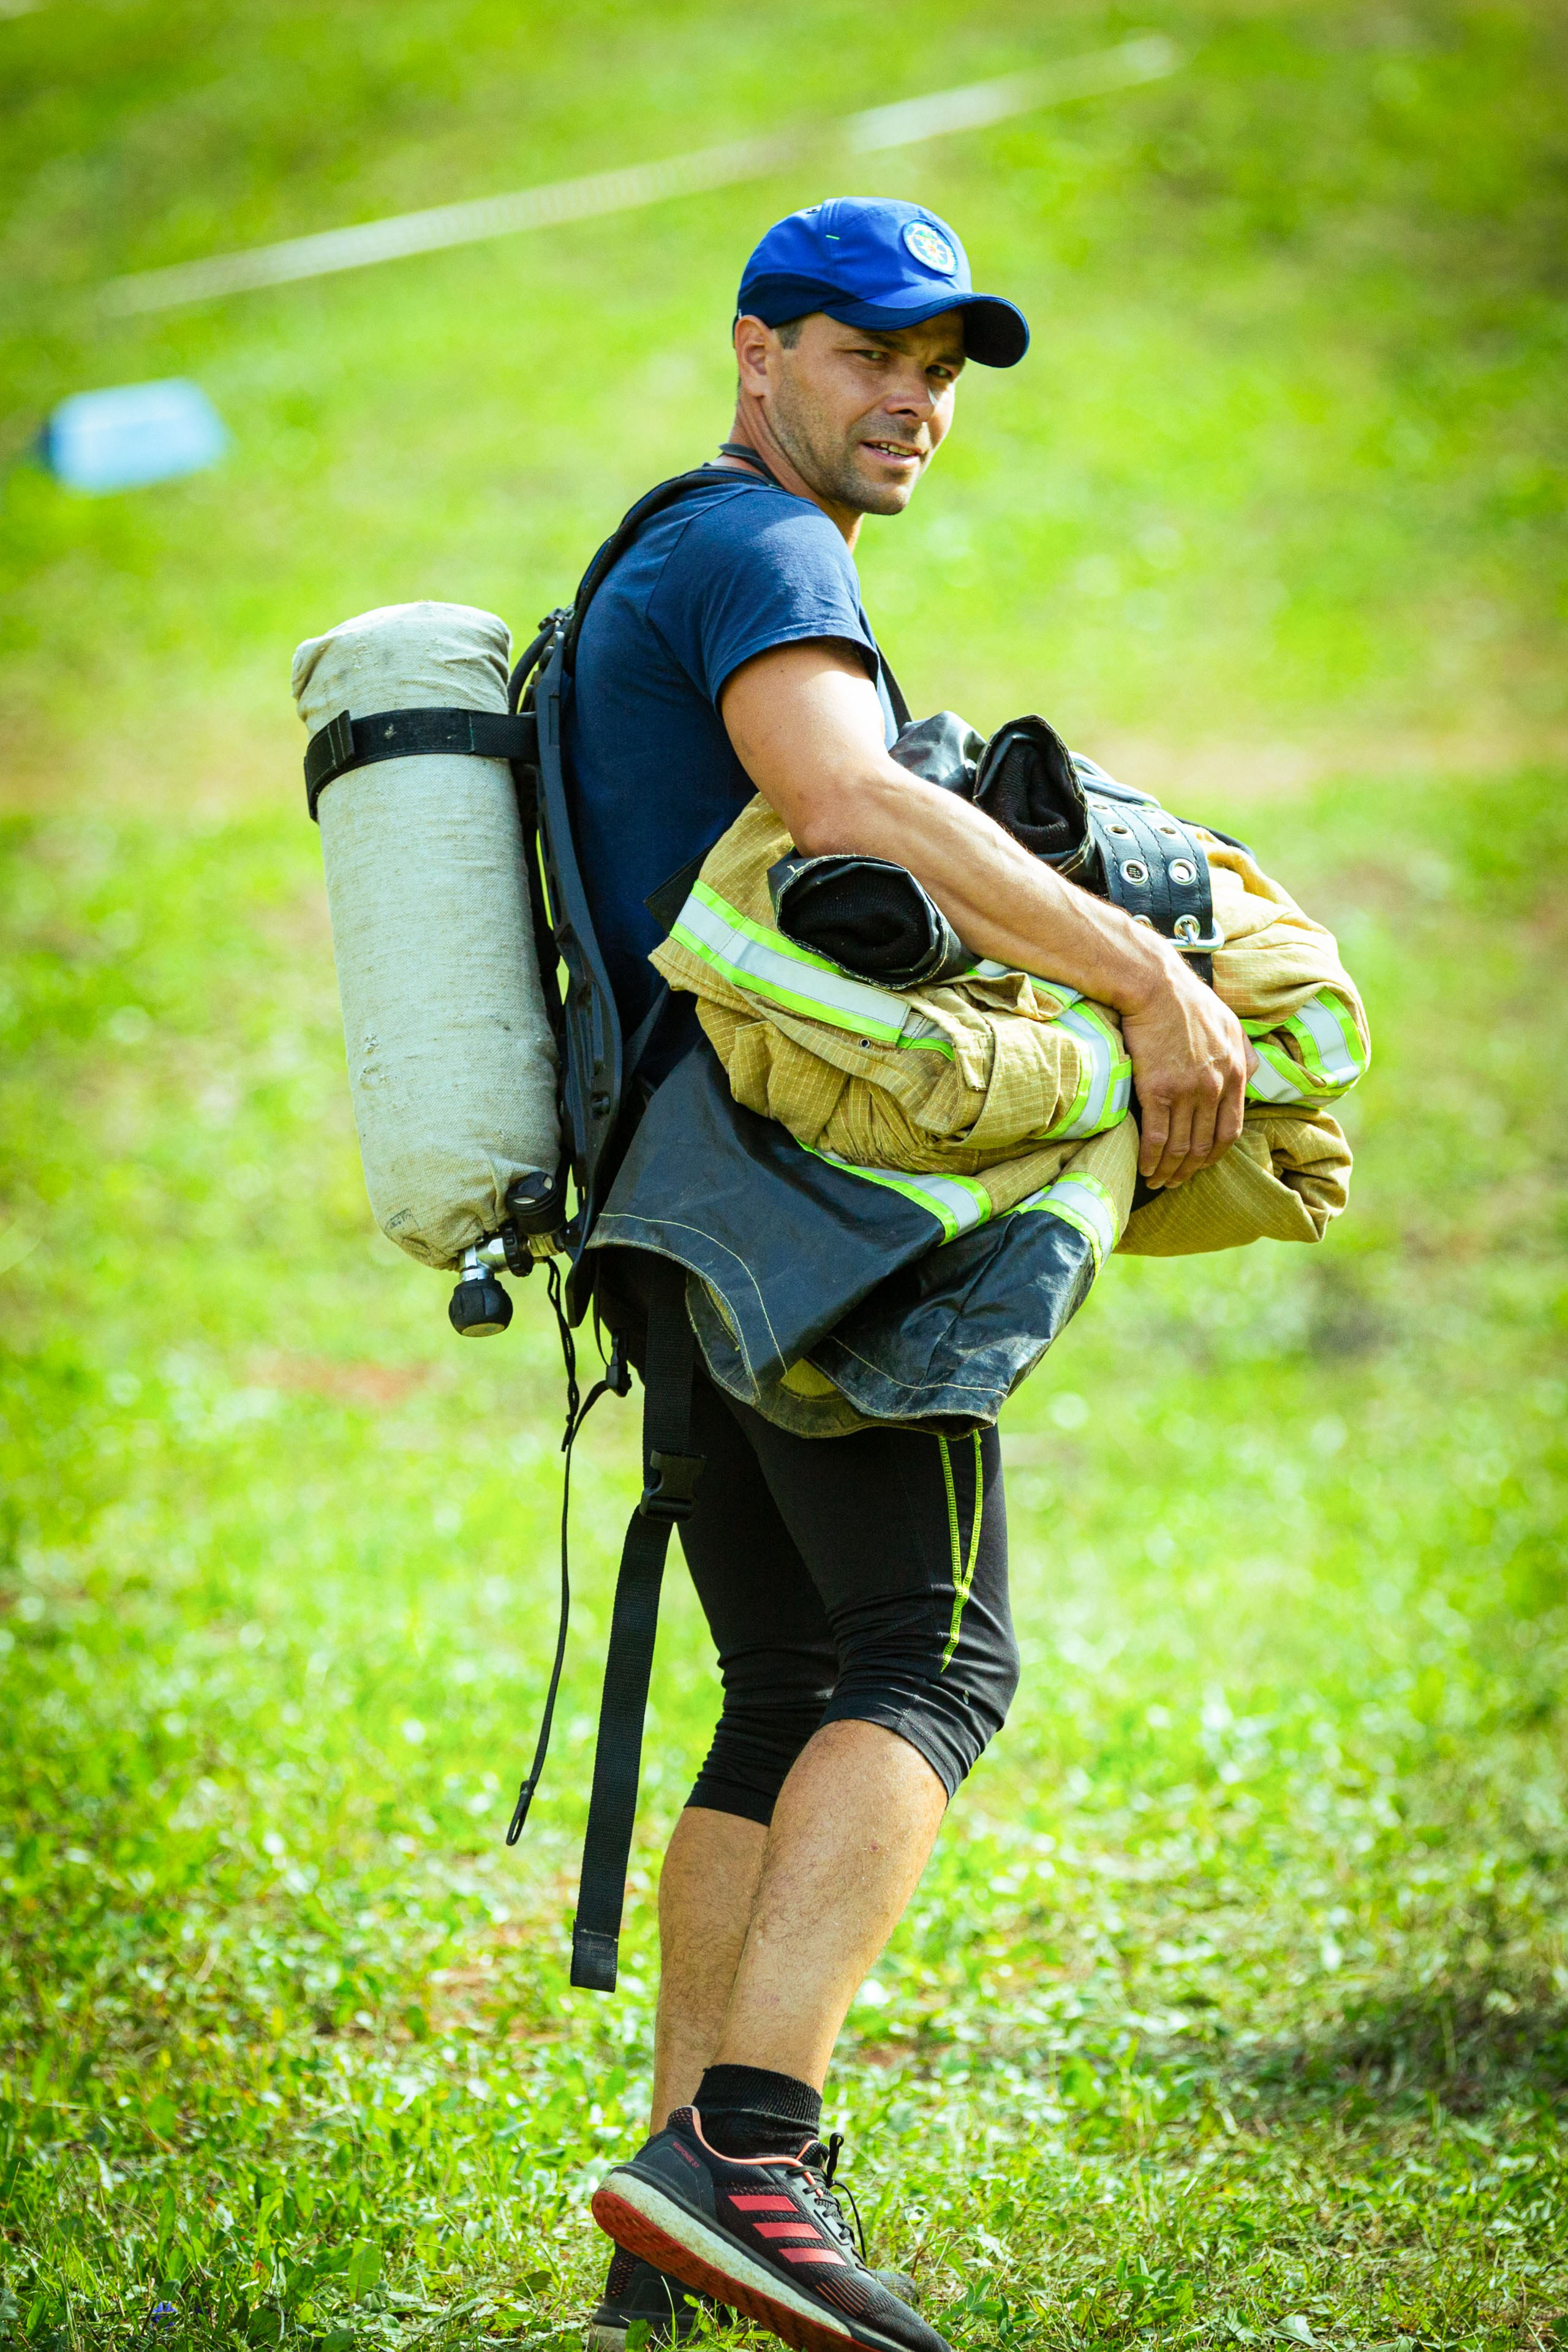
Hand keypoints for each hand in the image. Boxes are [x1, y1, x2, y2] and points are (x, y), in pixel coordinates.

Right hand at [1121, 951, 1253, 1187]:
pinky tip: (1144, 1168)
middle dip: (1190, 1171)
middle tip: (1176, 1182)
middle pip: (1205, 1144)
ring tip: (1157, 1181)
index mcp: (1236, 1073)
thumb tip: (1251, 1073)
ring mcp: (1187, 1090)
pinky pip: (1156, 1136)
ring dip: (1169, 1171)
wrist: (1154, 985)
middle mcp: (1215, 1086)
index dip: (1214, 1154)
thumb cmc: (1188, 1001)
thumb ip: (1244, 1054)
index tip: (1201, 1164)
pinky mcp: (1157, 1090)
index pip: (1230, 1129)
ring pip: (1181, 1146)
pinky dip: (1151, 1158)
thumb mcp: (1231, 1024)